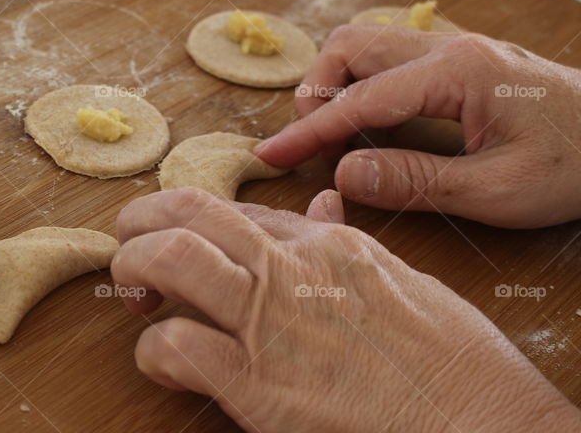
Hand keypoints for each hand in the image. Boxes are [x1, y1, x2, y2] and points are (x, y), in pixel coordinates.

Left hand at [112, 187, 580, 431]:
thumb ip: (347, 241)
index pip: (237, 210)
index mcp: (326, 243)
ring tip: (134, 295)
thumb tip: (322, 204)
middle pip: (190, 212)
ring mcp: (271, 321)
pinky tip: (165, 362)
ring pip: (171, 258)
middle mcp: (291, 268)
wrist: (484, 422)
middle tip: (130, 247)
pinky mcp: (257, 384)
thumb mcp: (400, 277)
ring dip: (134, 269)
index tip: (173, 237)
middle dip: (141, 220)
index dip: (192, 220)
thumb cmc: (453, 359)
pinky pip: (176, 346)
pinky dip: (154, 351)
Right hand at [255, 24, 580, 226]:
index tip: (268, 156)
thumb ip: (417, 182)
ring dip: (337, 84)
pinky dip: (364, 86)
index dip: (309, 131)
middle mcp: (450, 47)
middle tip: (310, 144)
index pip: (361, 98)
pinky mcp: (461, 61)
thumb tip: (344, 175)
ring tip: (336, 136)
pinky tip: (374, 127)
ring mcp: (456, 48)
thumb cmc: (579, 165)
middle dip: (316, 91)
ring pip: (368, 43)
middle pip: (352, 44)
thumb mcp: (499, 190)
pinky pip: (392, 59)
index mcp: (458, 72)